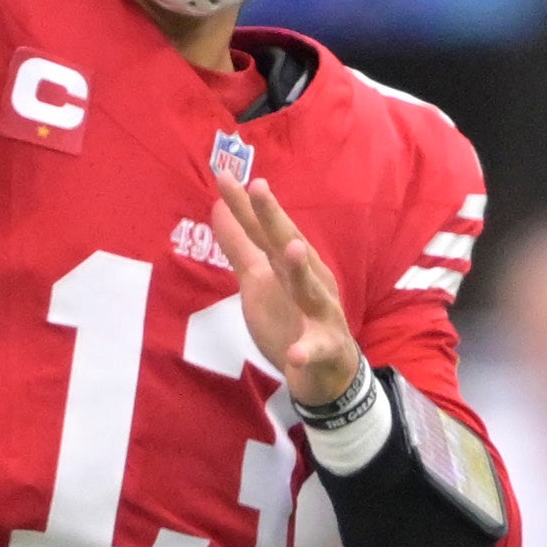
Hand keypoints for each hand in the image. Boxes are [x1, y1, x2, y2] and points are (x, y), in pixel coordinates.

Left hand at [214, 171, 366, 413]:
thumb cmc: (292, 317)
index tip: (223, 175)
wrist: (328, 371)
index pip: (265, 229)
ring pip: (312, 290)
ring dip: (301, 271)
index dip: (245, 205)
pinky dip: (307, 350)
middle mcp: (310, 280)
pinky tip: (296, 353)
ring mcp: (321, 313)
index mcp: (291, 263)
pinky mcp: (326, 347)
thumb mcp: (260, 279)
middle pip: (290, 246)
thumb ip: (240, 245)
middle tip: (258, 188)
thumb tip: (218, 206)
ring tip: (291, 250)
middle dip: (275, 219)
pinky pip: (316, 349)